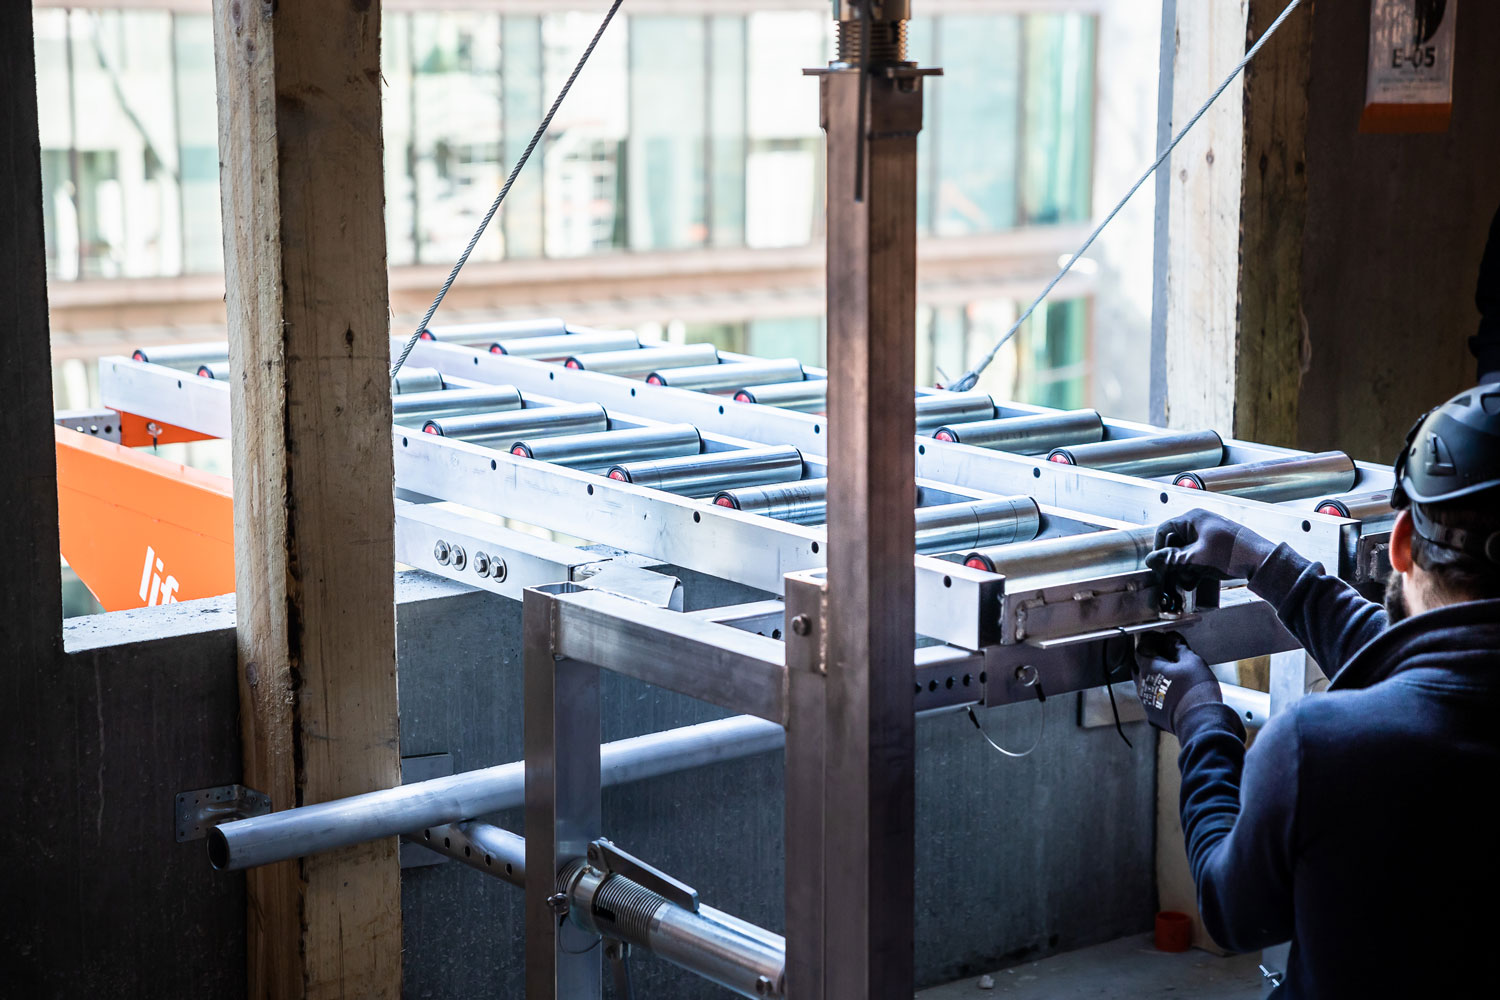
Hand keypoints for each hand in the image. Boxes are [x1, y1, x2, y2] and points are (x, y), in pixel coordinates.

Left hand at [1131, 632, 1222, 734]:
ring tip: (1170, 671)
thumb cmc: (1196, 691)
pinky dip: (1158, 690)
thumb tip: (1171, 639)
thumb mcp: (1192, 661)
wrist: (1201, 722)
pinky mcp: (1154, 715)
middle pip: (1140, 666)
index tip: (1158, 637)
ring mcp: (1147, 702)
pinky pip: (1152, 698)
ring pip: (1145, 683)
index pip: (1141, 648)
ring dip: (1154, 675)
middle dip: (1149, 657)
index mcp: (1148, 669)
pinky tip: (1171, 689)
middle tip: (1164, 652)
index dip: (1150, 640)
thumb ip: (1178, 647)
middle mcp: (1142, 685)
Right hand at [1145, 508, 1276, 588]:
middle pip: (1175, 542)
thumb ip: (1171, 559)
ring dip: (1183, 568)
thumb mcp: (1196, 558)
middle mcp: (1199, 524)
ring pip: (1186, 552)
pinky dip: (1194, 568)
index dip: (1158, 548)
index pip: (1164, 530)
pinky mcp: (1216, 546)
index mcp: (1193, 519)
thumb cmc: (1230, 554)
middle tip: (1171, 577)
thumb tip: (1150, 561)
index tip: (1157, 565)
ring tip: (1186, 582)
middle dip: (1173, 562)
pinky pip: (1198, 556)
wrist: (1262, 561)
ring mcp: (1208, 535)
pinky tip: (1195, 581)